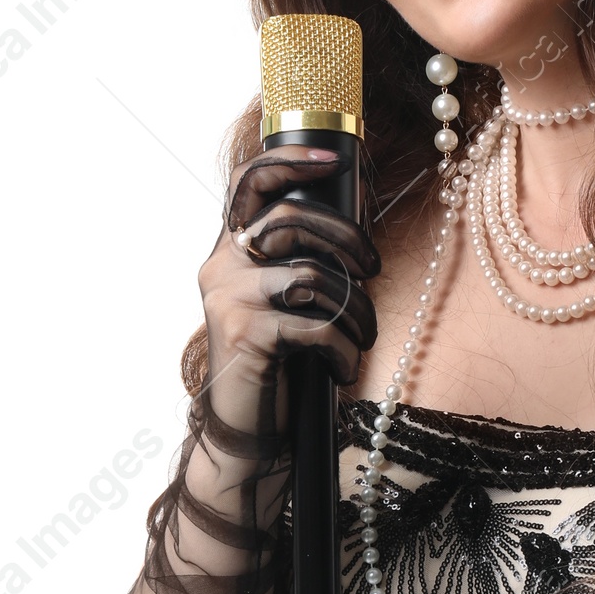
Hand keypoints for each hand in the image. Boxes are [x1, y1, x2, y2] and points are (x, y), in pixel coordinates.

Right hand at [198, 144, 381, 411]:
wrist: (247, 434)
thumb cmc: (279, 366)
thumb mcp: (287, 304)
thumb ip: (301, 261)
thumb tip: (353, 224)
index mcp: (231, 252)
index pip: (248, 183)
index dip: (289, 161)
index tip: (333, 159)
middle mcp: (221, 266)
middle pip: (291, 219)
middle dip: (347, 239)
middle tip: (374, 269)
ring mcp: (229, 299)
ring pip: (311, 274)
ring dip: (355, 307)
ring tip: (363, 336)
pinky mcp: (245, 334)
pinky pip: (315, 325)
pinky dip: (343, 349)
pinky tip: (343, 371)